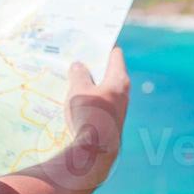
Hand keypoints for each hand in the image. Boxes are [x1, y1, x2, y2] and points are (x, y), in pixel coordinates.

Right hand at [62, 48, 130, 187]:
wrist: (94, 152)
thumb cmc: (89, 114)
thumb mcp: (78, 90)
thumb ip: (78, 74)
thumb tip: (79, 65)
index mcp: (119, 79)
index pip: (115, 54)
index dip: (103, 46)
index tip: (91, 41)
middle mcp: (123, 93)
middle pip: (108, 73)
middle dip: (93, 66)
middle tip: (76, 60)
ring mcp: (118, 110)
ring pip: (103, 90)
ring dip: (89, 85)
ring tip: (70, 81)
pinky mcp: (110, 123)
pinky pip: (99, 105)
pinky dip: (89, 101)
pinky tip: (73, 103)